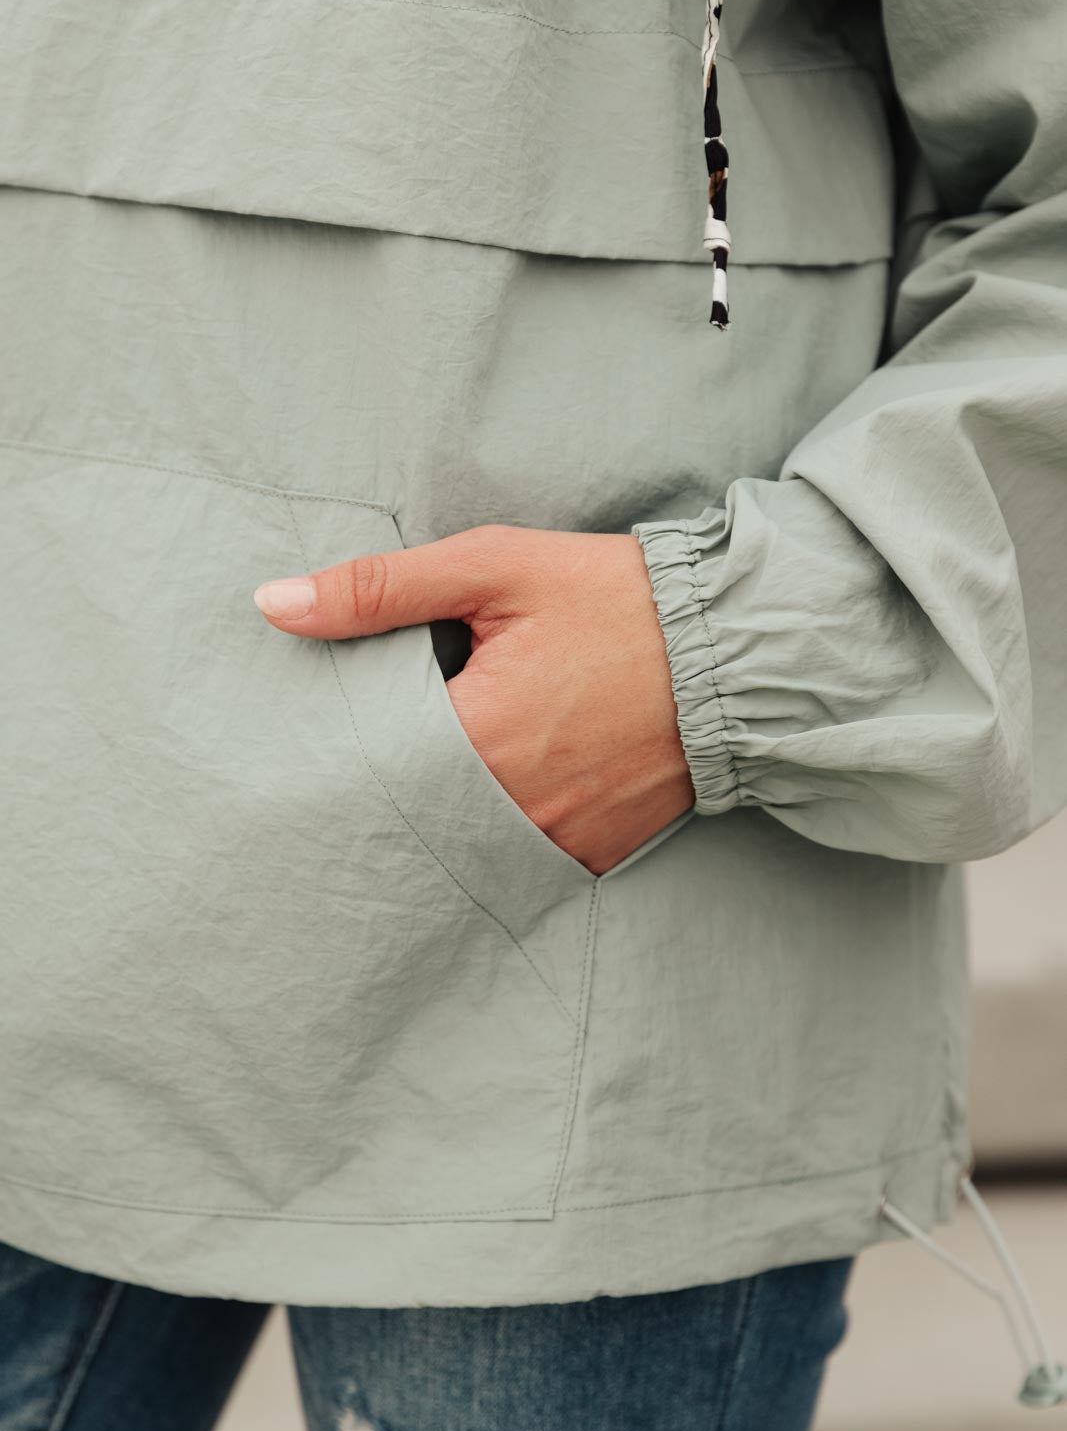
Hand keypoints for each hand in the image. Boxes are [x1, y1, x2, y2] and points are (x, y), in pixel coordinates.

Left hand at [252, 525, 694, 874]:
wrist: (734, 647)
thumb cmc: (614, 598)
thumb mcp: (495, 567)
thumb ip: (380, 588)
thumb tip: (272, 603)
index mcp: (478, 735)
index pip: (364, 762)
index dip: (341, 742)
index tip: (332, 724)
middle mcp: (513, 805)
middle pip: (406, 814)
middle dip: (384, 786)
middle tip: (372, 754)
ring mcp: (558, 838)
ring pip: (459, 846)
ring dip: (437, 818)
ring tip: (433, 773)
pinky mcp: (593, 853)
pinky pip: (519, 862)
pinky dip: (495, 837)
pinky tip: (491, 797)